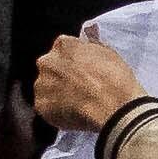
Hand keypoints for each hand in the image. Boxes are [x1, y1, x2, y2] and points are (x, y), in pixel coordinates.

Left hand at [31, 34, 145, 132]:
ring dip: (58, 93)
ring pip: (47, 88)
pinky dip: (57, 111)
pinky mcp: (41, 105)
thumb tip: (87, 44)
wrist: (114, 106)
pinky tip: (73, 114)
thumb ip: (92, 48)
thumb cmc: (116, 78)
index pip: (64, 48)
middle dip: (62, 75)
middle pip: (51, 67)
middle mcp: (47, 61)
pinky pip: (48, 107)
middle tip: (80, 87)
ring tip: (78, 103)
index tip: (84, 69)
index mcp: (63, 45)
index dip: (74, 60)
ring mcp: (41, 84)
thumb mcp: (109, 54)